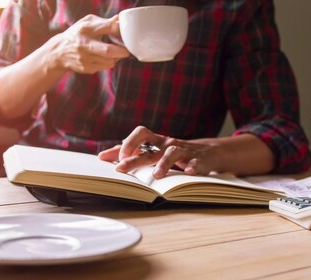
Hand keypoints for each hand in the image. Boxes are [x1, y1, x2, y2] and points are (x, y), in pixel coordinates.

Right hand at [46, 14, 129, 73]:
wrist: (58, 52)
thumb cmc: (77, 34)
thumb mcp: (86, 23)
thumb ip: (104, 22)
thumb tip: (119, 19)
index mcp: (84, 28)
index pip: (106, 28)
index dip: (119, 29)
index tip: (126, 31)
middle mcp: (83, 44)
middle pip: (108, 50)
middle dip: (122, 51)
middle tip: (127, 50)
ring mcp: (84, 58)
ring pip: (110, 61)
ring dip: (117, 57)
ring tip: (117, 52)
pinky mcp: (86, 68)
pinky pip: (105, 66)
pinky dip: (110, 62)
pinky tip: (105, 57)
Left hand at [98, 126, 220, 178]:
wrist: (208, 152)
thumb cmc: (174, 152)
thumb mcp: (153, 150)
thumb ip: (130, 153)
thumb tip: (102, 156)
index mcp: (156, 141)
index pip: (139, 135)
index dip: (126, 145)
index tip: (111, 159)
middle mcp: (168, 144)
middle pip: (150, 149)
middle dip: (134, 158)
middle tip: (121, 168)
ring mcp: (184, 152)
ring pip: (172, 153)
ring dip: (164, 163)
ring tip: (157, 175)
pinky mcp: (199, 161)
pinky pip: (196, 163)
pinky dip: (193, 167)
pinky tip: (189, 172)